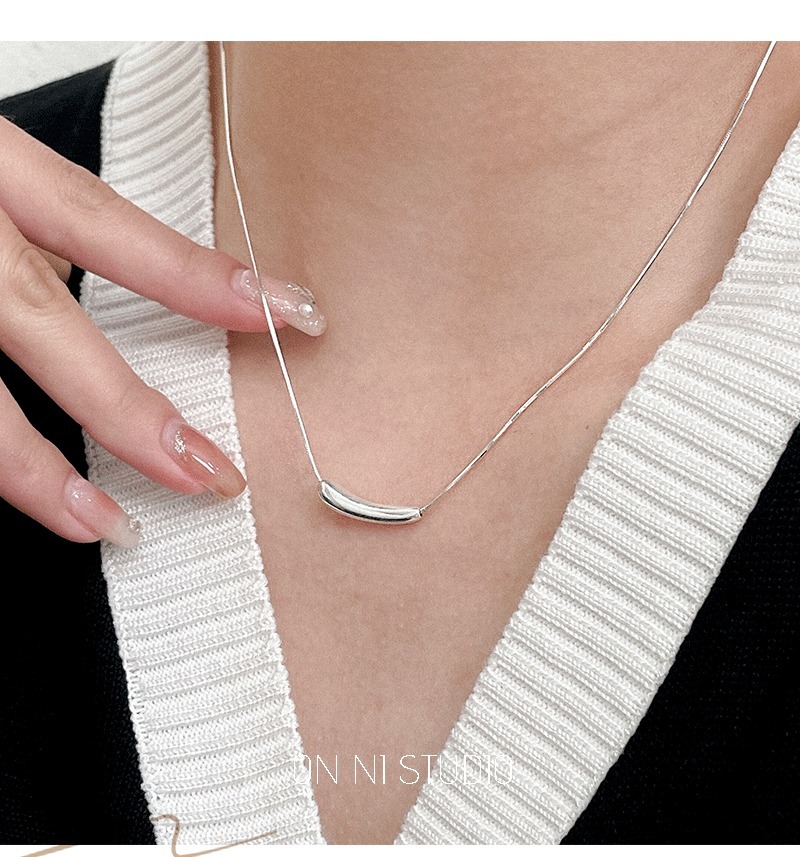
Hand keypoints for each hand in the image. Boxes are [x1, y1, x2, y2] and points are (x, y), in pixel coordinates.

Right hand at [0, 117, 325, 547]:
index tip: (288, 314)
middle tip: (210, 473)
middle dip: (128, 411)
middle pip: (44, 325)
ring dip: (35, 473)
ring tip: (106, 527)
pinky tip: (25, 495)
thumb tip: (115, 277)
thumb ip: (36, 217)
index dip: (200, 275)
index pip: (110, 225)